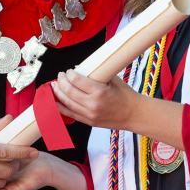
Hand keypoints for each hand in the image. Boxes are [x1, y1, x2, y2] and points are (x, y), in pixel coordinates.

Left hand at [55, 70, 184, 150]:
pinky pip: (70, 114)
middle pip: (68, 91)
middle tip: (60, 76)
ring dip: (58, 93)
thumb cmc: (125, 95)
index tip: (69, 70)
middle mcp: (92, 104)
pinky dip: (60, 107)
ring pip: (66, 103)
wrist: (134, 114)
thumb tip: (79, 68)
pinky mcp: (88, 122)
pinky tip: (55, 101)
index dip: (69, 74)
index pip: (76, 80)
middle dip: (61, 81)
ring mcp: (89, 115)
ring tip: (54, 86)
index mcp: (99, 92)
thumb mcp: (112, 79)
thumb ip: (96, 73)